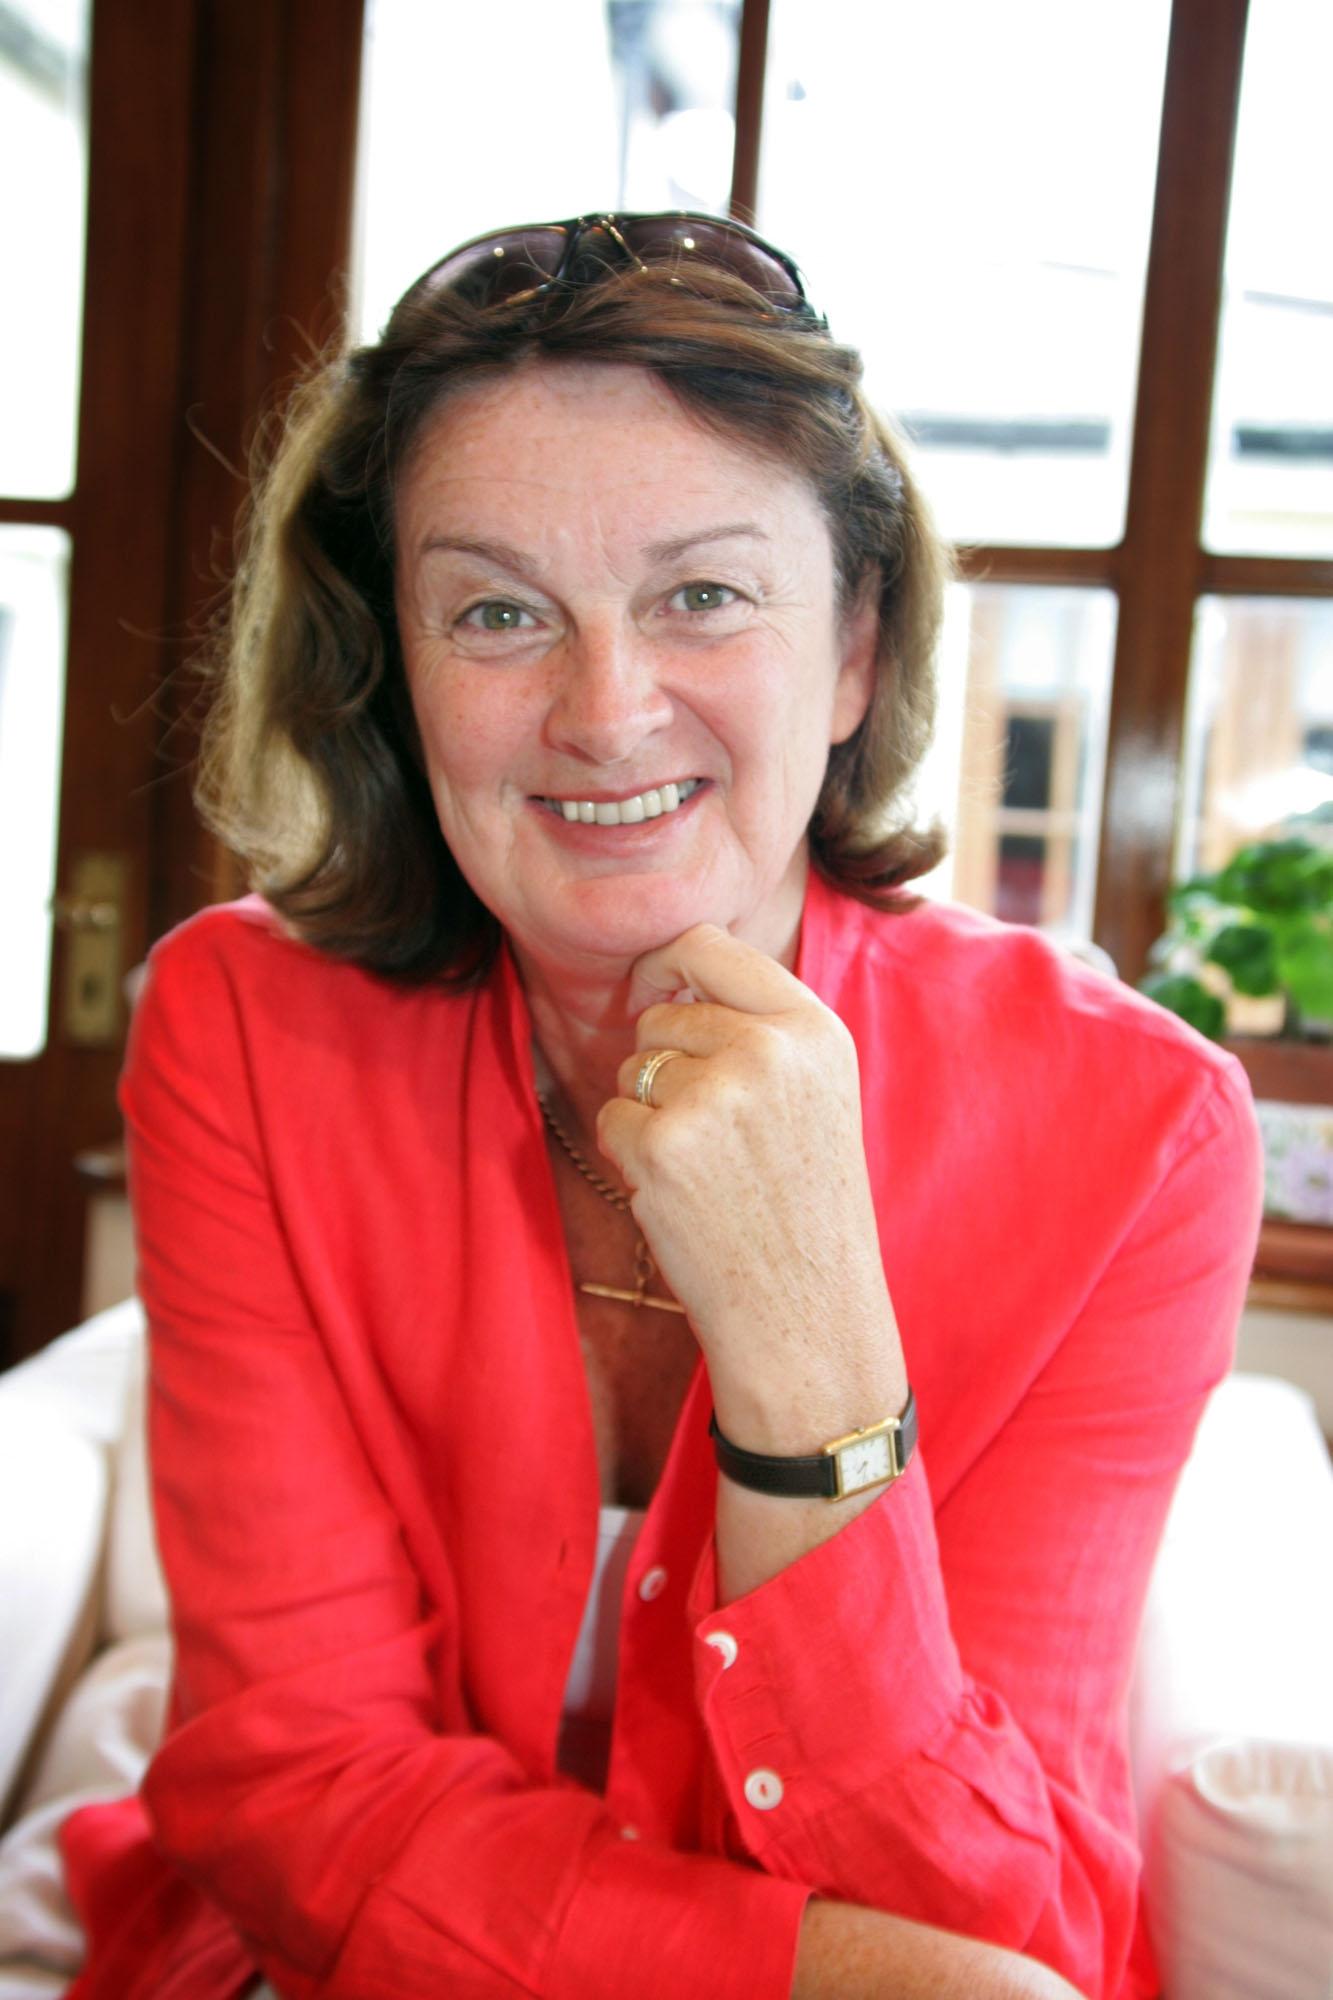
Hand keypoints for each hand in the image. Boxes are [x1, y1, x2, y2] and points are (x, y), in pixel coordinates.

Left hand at [596, 924, 905, 1448]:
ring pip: (633, 1068)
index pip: (711, 945)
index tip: (655, 987)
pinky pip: (611, 1119)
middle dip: (664, 1063)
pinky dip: (631, 1157)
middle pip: (663, 1013)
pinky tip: (682, 1196)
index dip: (668, 963)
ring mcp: (712, 1097)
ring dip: (649, 1114)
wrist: (807, 1313)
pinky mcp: (662, 1146)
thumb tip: (668, 967)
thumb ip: (758, 1026)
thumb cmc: (805, 1204)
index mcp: (813, 1030)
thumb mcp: (817, 1092)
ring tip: (708, 1170)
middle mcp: (767, 1051)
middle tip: (713, 1133)